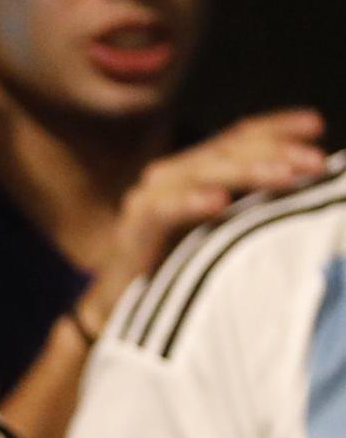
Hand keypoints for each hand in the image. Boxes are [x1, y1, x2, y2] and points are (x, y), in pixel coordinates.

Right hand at [80, 107, 327, 331]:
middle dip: (274, 152)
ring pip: (200, 173)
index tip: (316, 127)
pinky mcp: (133, 230)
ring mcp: (148, 200)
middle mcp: (169, 176)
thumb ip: (251, 204)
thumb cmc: (178, 271)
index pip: (236, 138)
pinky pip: (164, 211)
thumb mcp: (222, 231)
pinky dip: (191, 203)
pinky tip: (220, 203)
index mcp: (192, 172)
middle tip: (313, 161)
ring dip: (246, 172)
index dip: (276, 128)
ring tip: (284, 175)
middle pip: (225, 150)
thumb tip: (303, 183)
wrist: (121, 310)